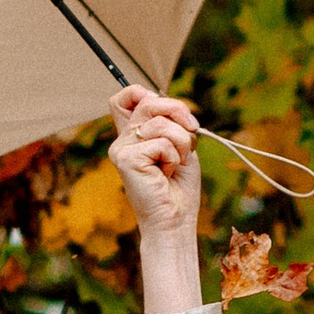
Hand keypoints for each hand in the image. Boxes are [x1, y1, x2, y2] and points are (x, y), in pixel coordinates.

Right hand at [110, 85, 201, 237]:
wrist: (175, 220)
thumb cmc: (178, 187)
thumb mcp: (180, 145)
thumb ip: (171, 122)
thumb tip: (173, 105)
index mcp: (133, 136)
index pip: (124, 97)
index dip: (145, 92)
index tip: (172, 112)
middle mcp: (122, 140)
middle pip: (147, 101)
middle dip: (178, 110)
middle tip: (193, 131)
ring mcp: (121, 149)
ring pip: (160, 123)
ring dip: (181, 142)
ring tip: (175, 164)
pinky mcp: (126, 159)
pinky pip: (161, 142)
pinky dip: (174, 156)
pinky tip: (167, 173)